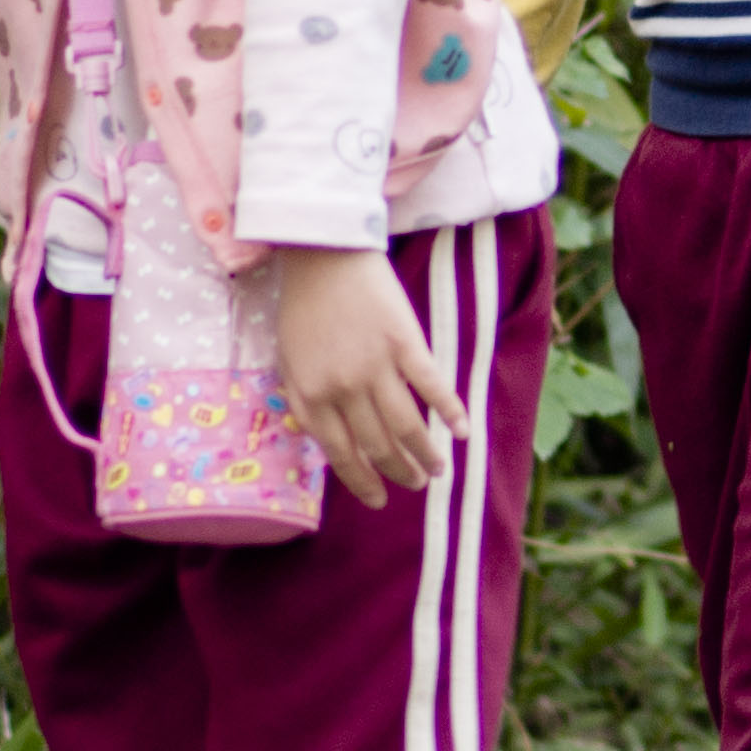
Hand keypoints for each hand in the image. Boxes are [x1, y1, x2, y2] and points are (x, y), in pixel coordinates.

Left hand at [270, 248, 460, 503]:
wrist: (323, 252)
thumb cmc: (303, 305)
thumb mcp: (287, 359)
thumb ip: (302, 401)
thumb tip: (321, 439)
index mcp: (311, 394)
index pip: (340, 453)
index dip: (362, 481)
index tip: (378, 498)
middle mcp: (344, 387)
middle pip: (378, 444)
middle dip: (399, 471)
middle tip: (416, 483)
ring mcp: (377, 366)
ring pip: (407, 425)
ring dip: (426, 453)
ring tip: (438, 470)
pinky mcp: (405, 342)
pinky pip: (432, 386)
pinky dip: (450, 411)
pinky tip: (463, 431)